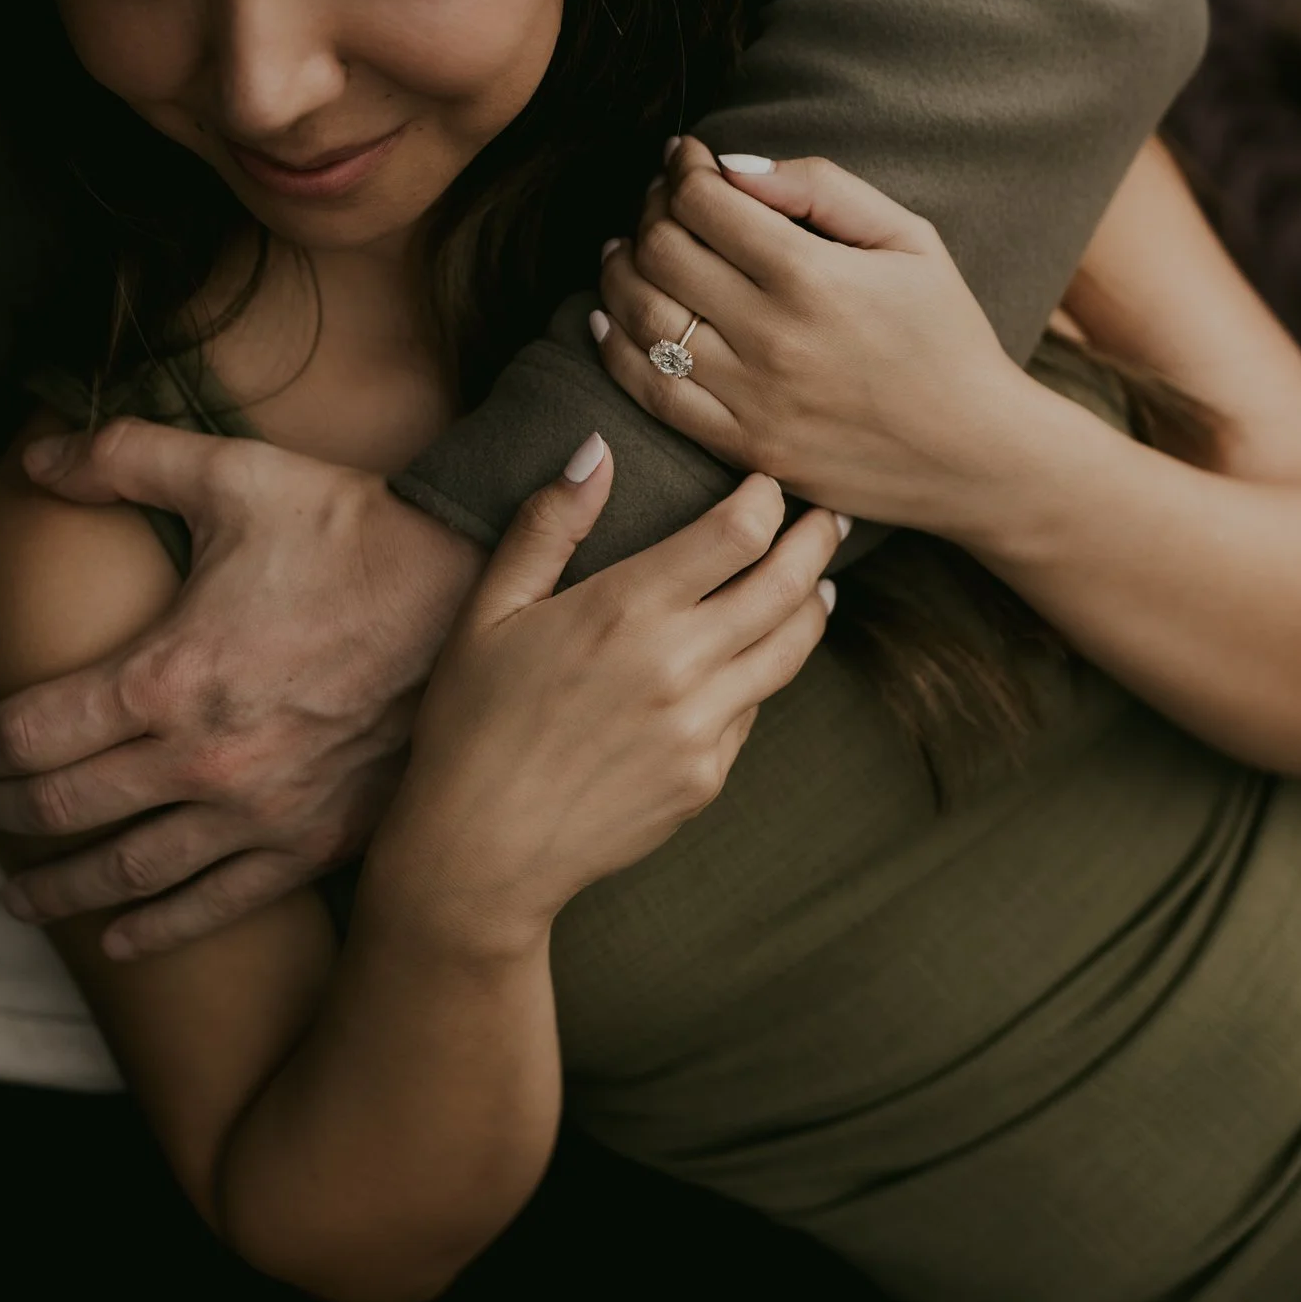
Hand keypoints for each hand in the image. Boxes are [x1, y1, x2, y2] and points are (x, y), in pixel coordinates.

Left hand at [0, 419, 484, 957]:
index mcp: (168, 676)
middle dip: (1, 813)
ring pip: (128, 874)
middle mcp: (203, 759)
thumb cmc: (354, 532)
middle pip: (62, 809)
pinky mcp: (317, 840)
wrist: (475, 595)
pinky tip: (121, 939)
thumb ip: (123, 457)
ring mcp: (261, 811)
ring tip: (22, 898)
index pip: (30, 734)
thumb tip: (36, 456)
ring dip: (61, 890)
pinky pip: (219, 904)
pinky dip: (160, 928)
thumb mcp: (236, 475)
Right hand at [368, 434, 841, 956]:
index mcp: (625, 610)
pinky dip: (760, 676)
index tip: (770, 486)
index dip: (767, 499)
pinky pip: (753, 710)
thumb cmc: (470, 724)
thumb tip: (595, 448)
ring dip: (812, 608)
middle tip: (830, 518)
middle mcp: (678, 664)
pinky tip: (751, 663)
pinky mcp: (708, 777)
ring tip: (819, 585)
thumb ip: (548, 526)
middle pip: (787, 585)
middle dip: (816, 542)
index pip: (739, 532)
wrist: (480, 852)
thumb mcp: (488, 613)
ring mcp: (701, 727)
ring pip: (789, 651)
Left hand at [590, 138, 1043, 533]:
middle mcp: (772, 337)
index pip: (702, 203)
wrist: (975, 454)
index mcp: (812, 277)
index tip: (684, 158)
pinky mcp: (741, 447)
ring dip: (618, 271)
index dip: (680, 168)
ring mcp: (751, 399)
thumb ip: (821, 188)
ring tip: (625, 249)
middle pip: (660, 252)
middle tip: (659, 201)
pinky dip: (614, 348)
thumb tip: (732, 165)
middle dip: (648, 211)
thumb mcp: (910, 239)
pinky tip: (608, 317)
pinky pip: (650, 393)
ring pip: (641, 318)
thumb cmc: (947, 337)